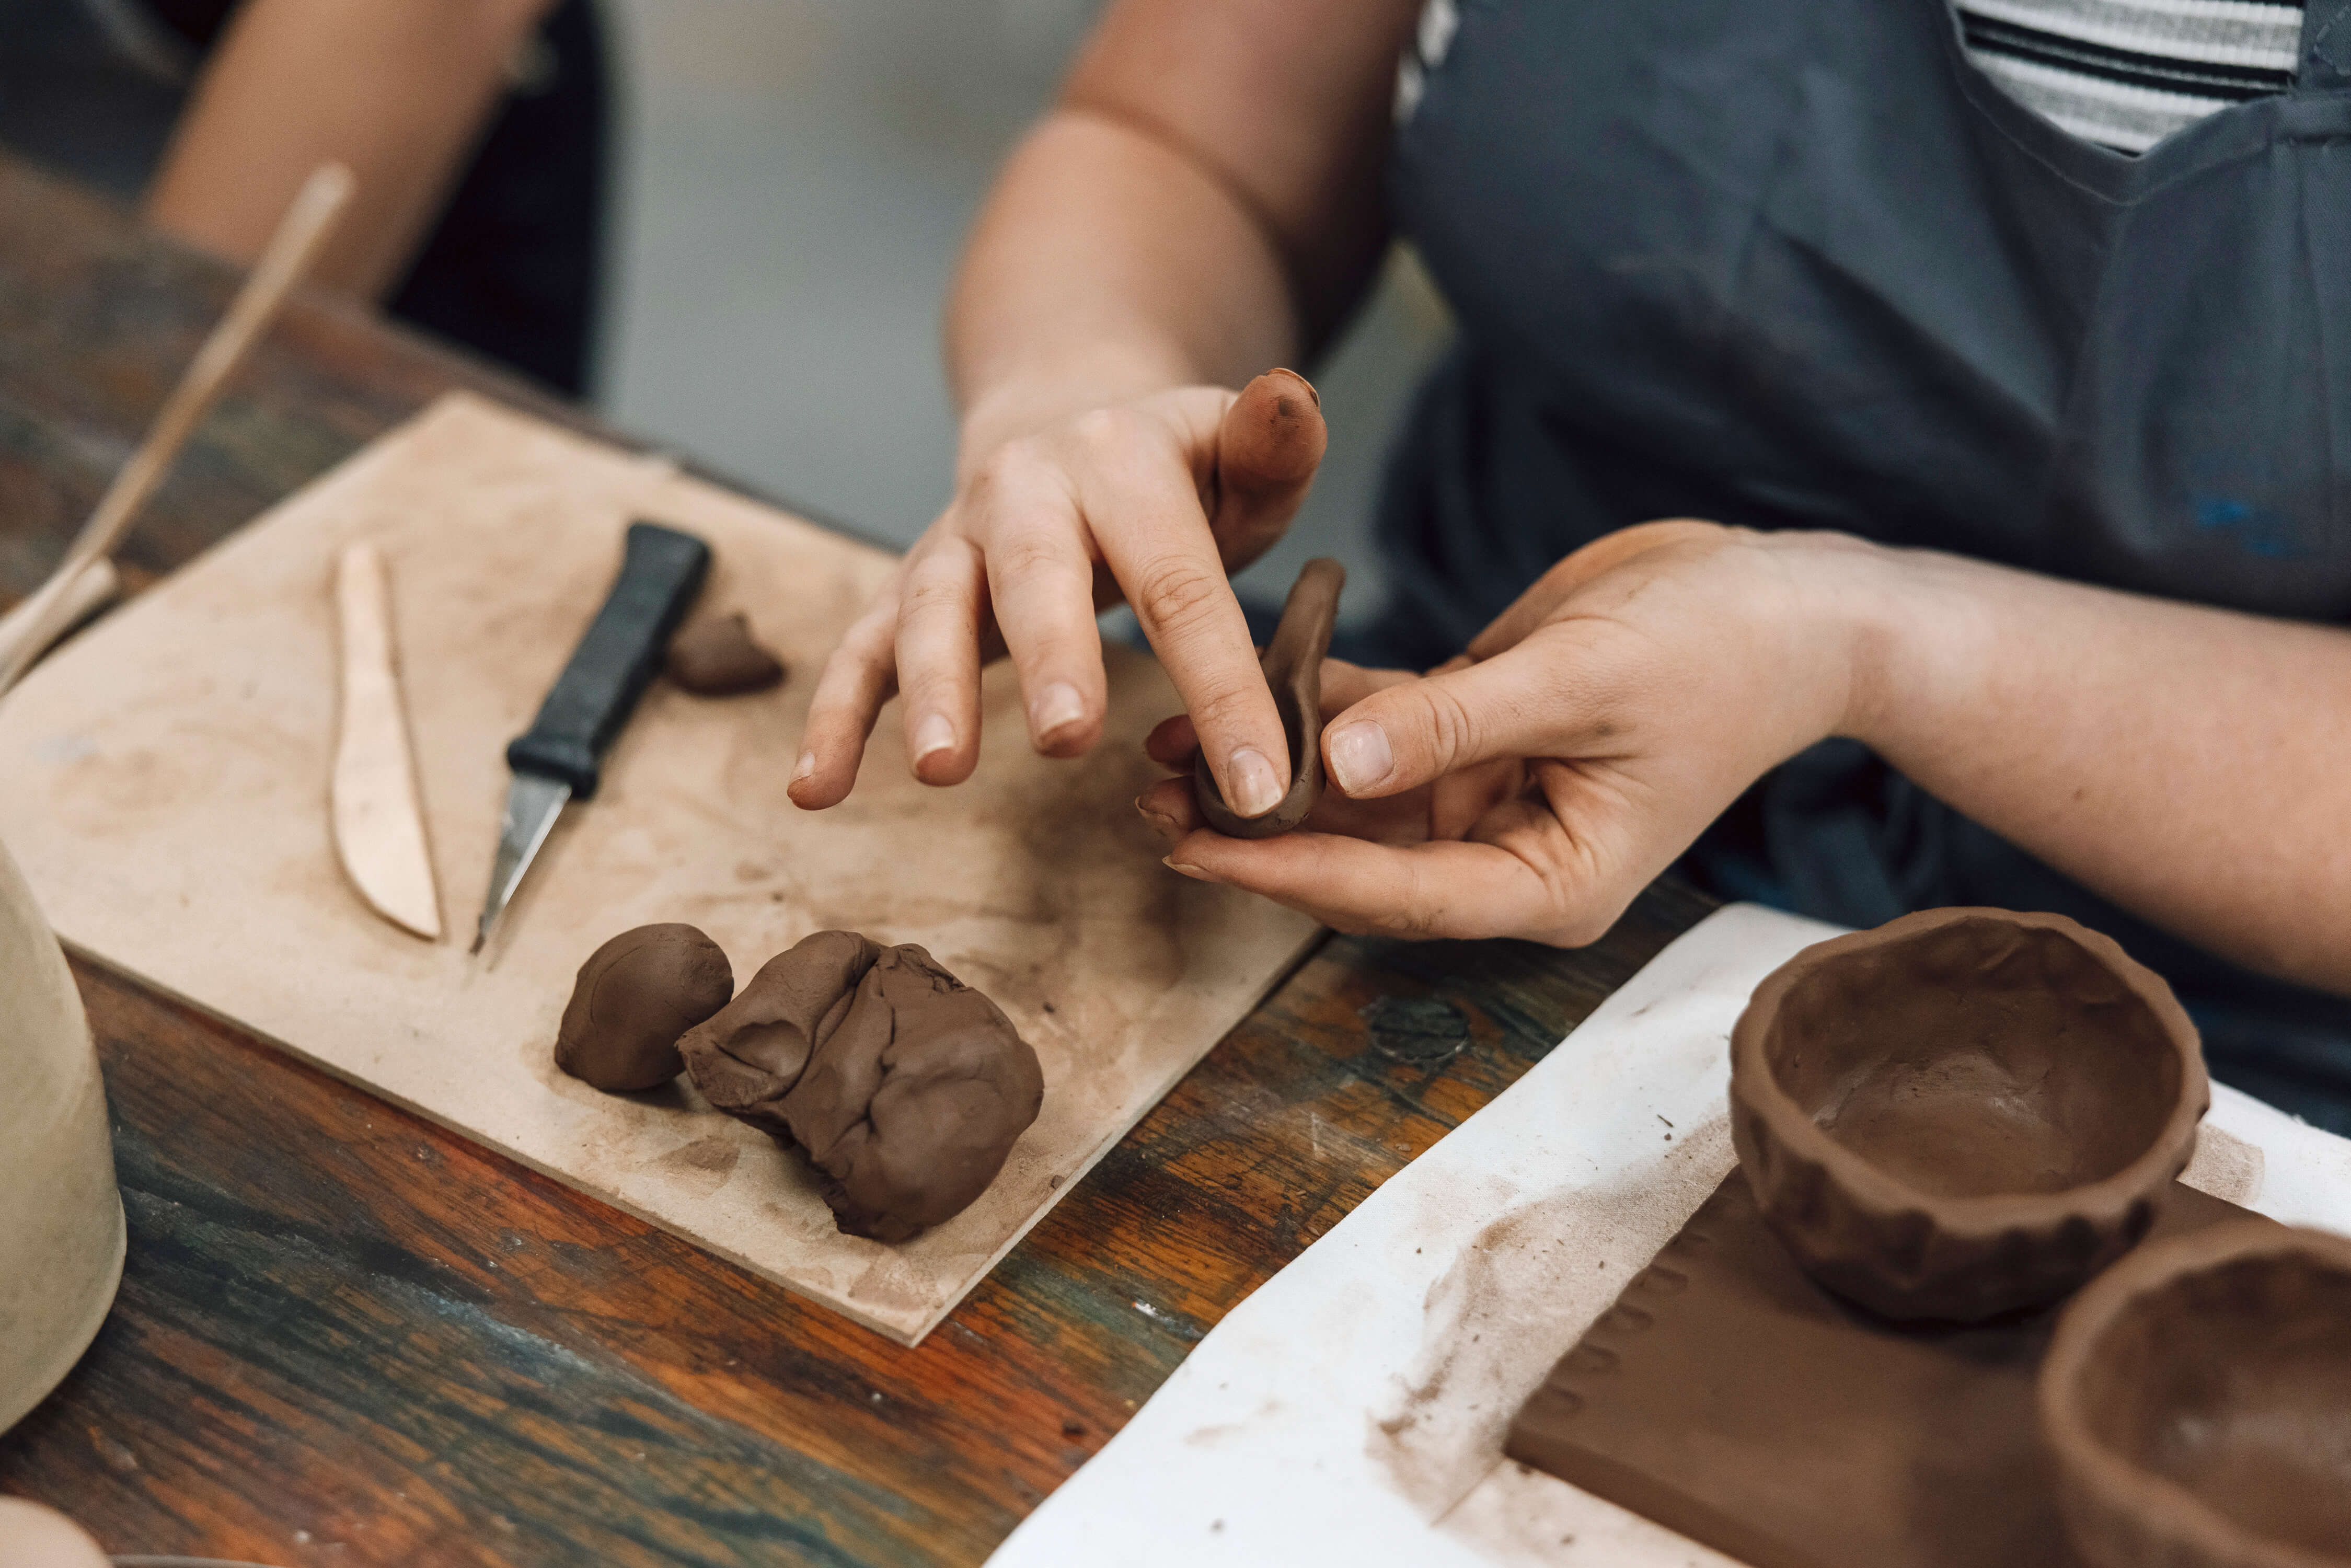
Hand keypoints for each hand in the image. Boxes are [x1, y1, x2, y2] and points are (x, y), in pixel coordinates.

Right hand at [790, 369, 1327, 814]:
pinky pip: (859, 650)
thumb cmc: (1177, 475)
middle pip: (1037, 576)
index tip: (1259, 781)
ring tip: (941, 770)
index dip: (1222, 683)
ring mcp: (955, 540)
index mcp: (1120, 462)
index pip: (1179, 581)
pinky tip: (818, 790)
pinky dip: (832, 718)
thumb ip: (1274, 446)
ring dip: (931, 687)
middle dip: (1051, 659)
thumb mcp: (1240, 455)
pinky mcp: (905, 589)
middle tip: (1069, 739)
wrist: (1064, 421)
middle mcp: (1025, 491)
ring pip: (931, 608)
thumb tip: (1295, 400)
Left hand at [1134, 521, 1884, 942]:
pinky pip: (1378, 728)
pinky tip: (1240, 680)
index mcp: (1551, 882)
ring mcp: (1488, 794)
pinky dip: (1315, 706)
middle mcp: (1509, 853)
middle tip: (1146, 797)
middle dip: (1256, 830)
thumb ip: (1456, 723)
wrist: (1787, 602)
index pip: (1397, 897)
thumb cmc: (1718, 653)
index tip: (1195, 849)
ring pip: (1354, 797)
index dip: (1290, 875)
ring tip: (1163, 745)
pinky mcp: (1474, 732)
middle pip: (1358, 861)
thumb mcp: (1584, 681)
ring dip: (1267, 769)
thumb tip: (1335, 760)